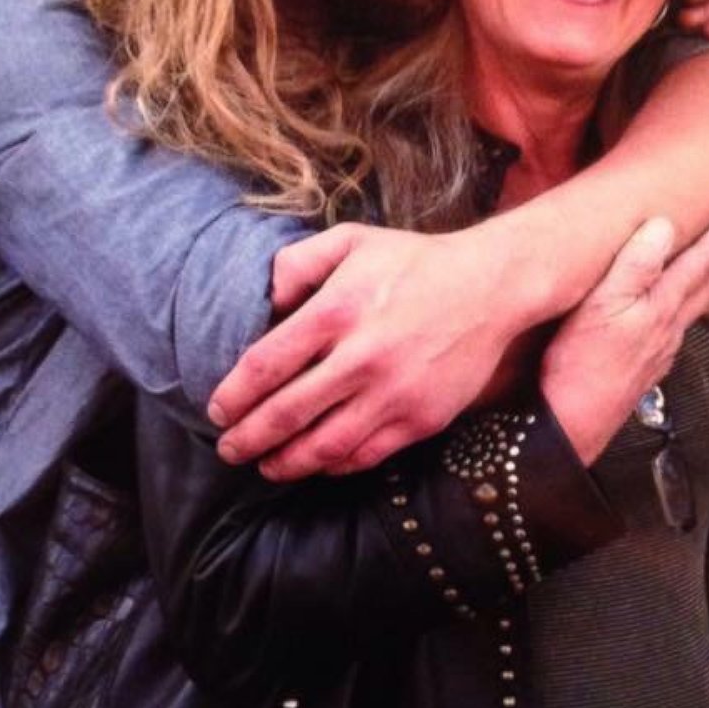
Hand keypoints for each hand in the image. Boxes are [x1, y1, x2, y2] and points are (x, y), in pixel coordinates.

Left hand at [207, 222, 524, 480]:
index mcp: (336, 310)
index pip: (266, 366)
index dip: (234, 395)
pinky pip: (366, 455)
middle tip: (228, 450)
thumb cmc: (413, 262)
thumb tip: (264, 302)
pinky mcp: (421, 419)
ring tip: (264, 466)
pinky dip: (333, 466)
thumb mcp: (349, 241)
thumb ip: (297, 264)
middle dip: (248, 438)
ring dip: (285, 462)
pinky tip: (315, 463)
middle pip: (286, 413)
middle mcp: (361, 357)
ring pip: (324, 446)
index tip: (217, 410)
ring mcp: (393, 393)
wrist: (491, 285)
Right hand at [541, 200, 708, 465]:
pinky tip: (683, 307)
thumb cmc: (579, 365)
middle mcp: (669, 326)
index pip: (701, 261)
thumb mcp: (600, 306)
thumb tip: (664, 226)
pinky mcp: (646, 363)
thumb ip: (633, 266)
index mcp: (661, 306)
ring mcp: (660, 348)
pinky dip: (691, 303)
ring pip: (698, 303)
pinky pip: (680, 323)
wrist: (573, 421)